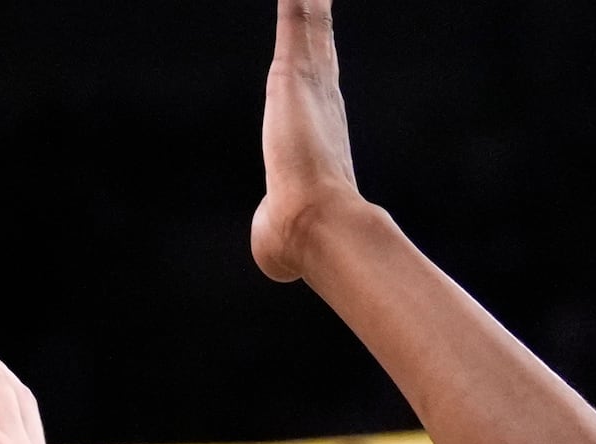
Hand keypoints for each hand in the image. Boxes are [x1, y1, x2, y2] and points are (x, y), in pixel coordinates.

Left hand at [251, 0, 368, 282]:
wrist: (313, 227)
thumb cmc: (296, 240)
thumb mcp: (278, 232)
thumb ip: (275, 234)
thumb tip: (276, 265)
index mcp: (318, 125)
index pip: (317, 77)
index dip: (317, 50)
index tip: (316, 32)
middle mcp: (320, 95)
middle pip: (316, 37)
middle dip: (313, 9)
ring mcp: (310, 78)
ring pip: (307, 16)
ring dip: (306, 0)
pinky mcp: (292, 66)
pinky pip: (296, 13)